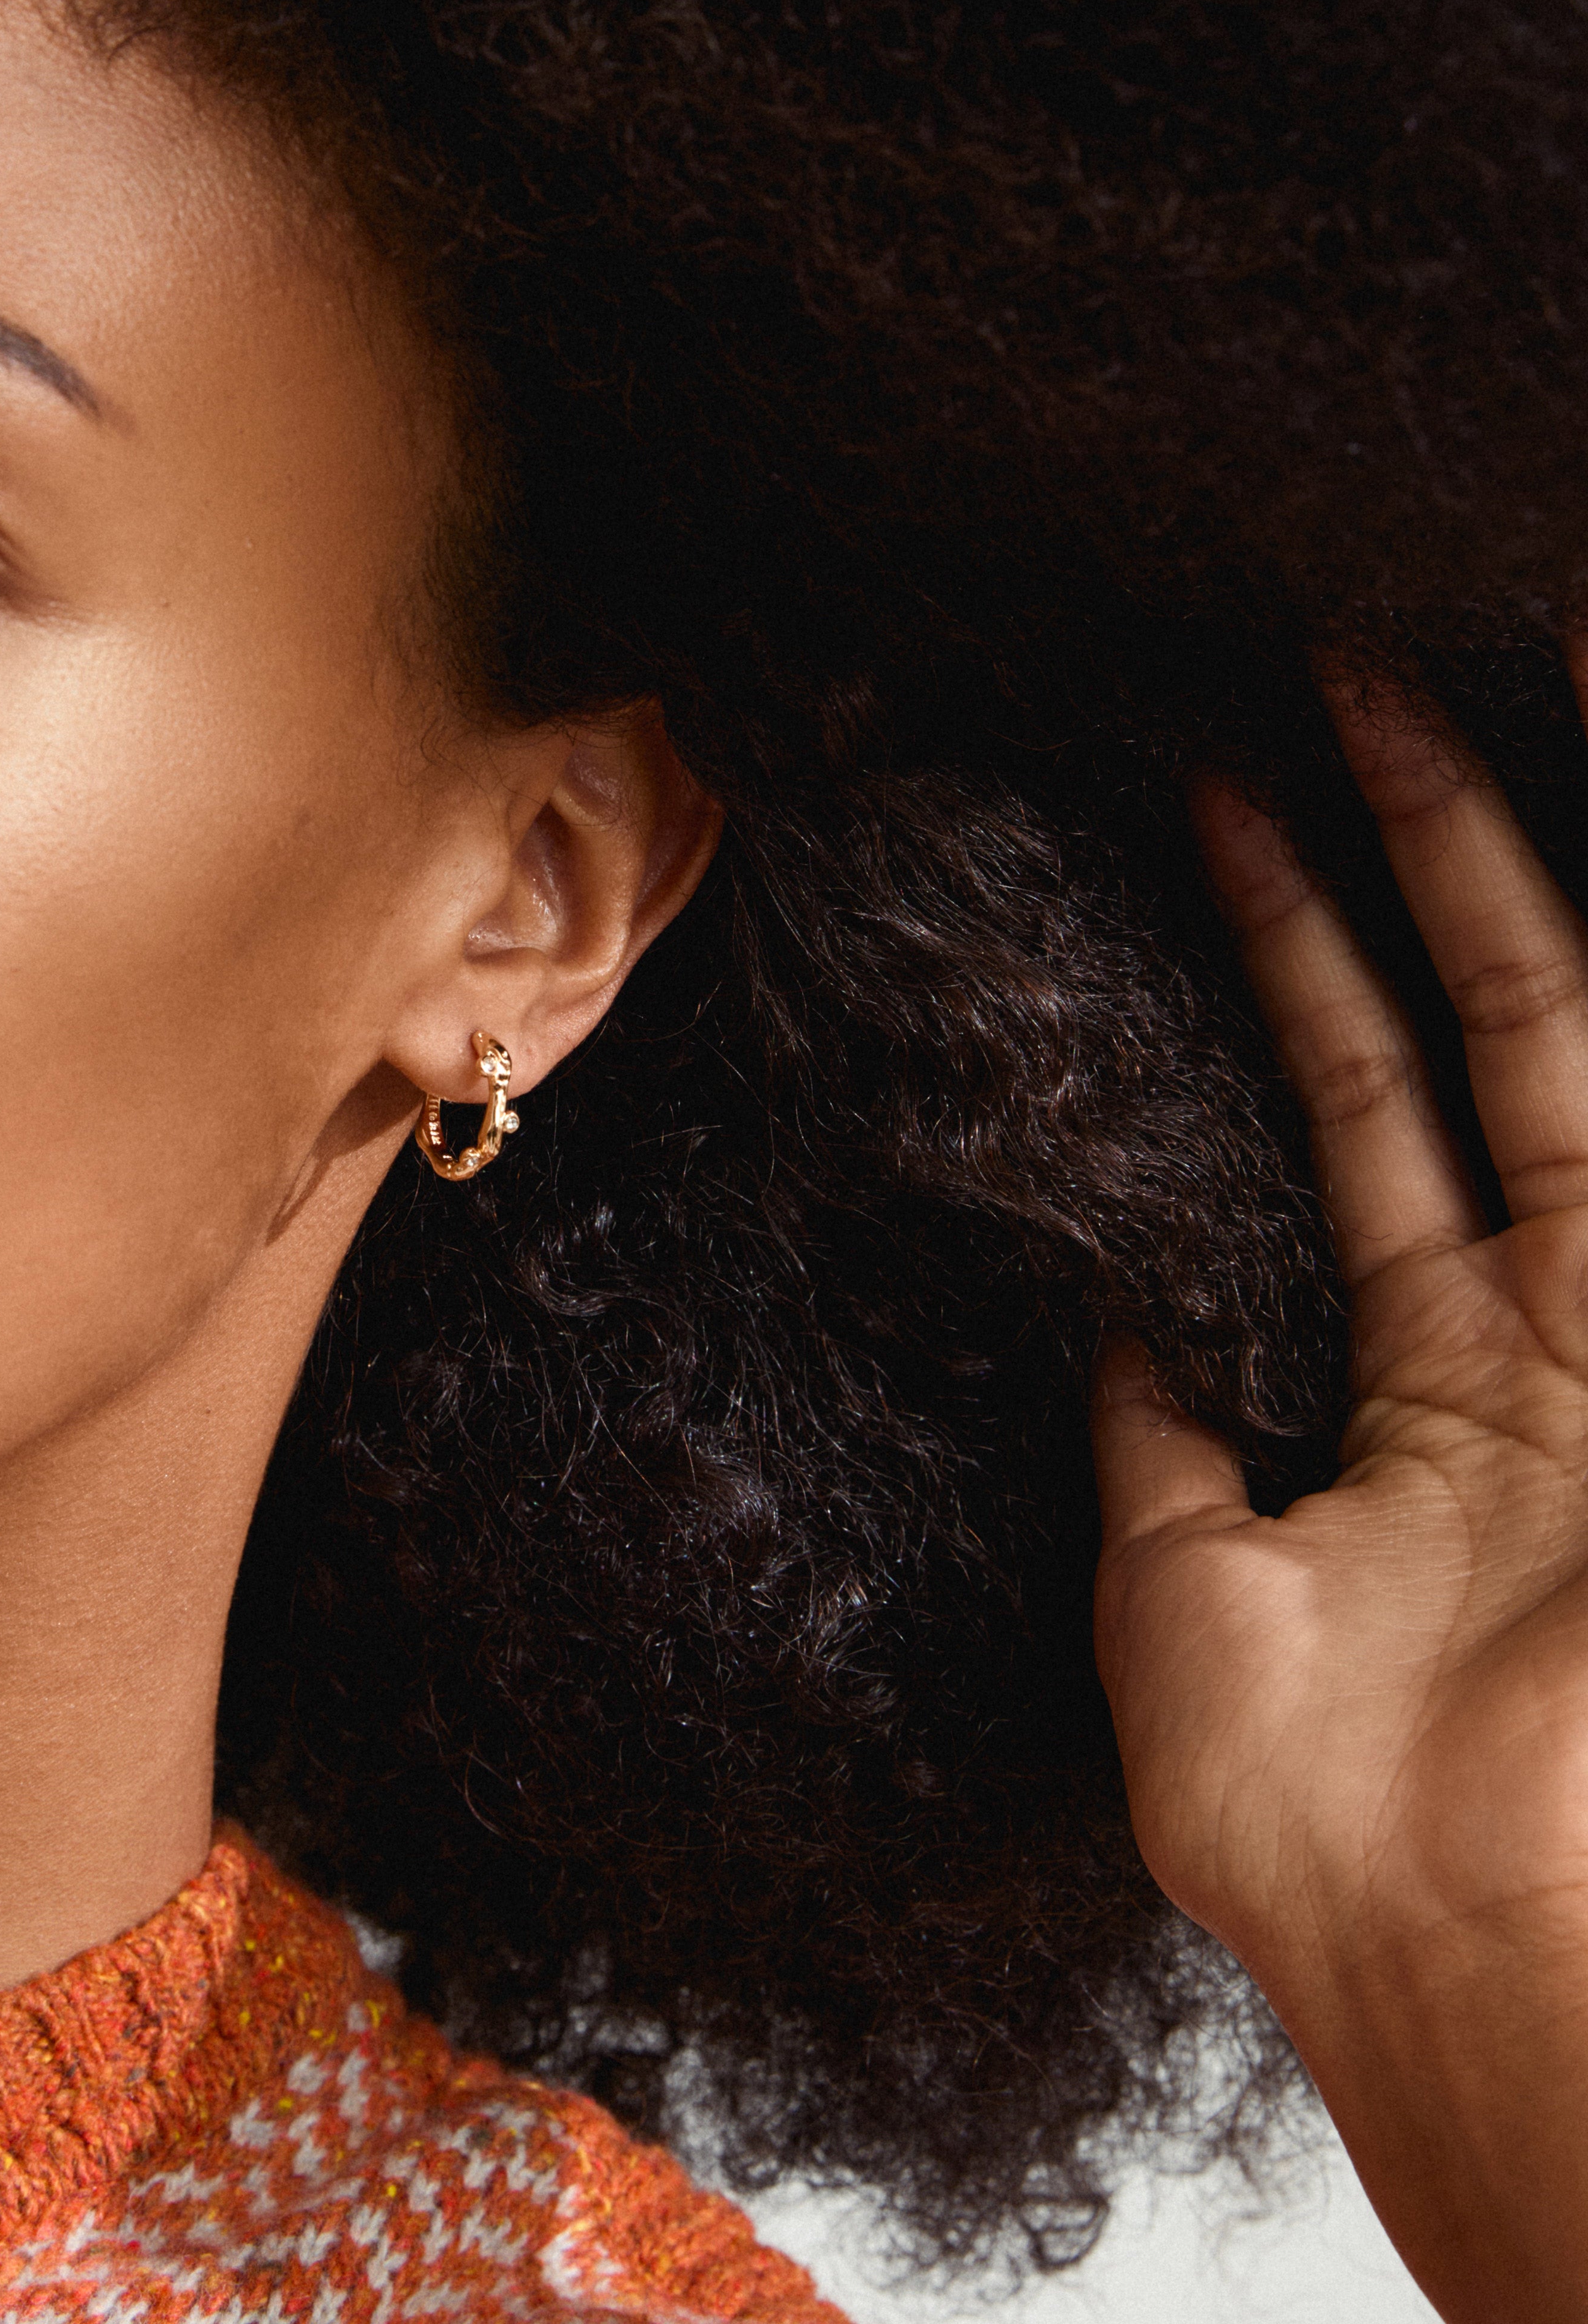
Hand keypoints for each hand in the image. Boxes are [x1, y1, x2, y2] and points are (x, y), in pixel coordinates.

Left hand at [1092, 673, 1587, 2319]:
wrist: (1465, 1952)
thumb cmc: (1314, 1815)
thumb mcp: (1183, 1583)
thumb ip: (1156, 1435)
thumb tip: (1101, 1310)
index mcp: (1423, 1398)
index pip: (1355, 1126)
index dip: (1290, 978)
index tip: (1212, 833)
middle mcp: (1546, 1340)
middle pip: (1468, 1043)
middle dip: (1394, 866)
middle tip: (1314, 690)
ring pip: (1558, 1038)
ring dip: (1474, 868)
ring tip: (1380, 693)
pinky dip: (1566, 991)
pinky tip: (1516, 863)